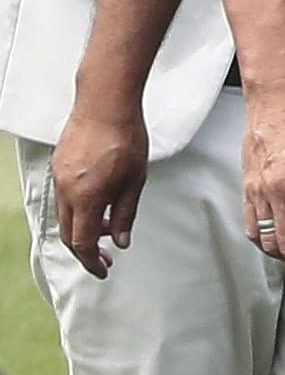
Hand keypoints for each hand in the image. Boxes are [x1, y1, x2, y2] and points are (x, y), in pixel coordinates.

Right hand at [48, 99, 147, 279]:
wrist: (105, 104)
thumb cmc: (126, 138)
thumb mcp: (135, 181)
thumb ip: (126, 214)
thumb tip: (121, 241)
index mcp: (87, 198)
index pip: (83, 242)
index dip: (92, 261)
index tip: (104, 270)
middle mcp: (66, 190)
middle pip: (70, 233)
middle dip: (87, 250)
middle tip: (106, 258)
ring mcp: (59, 178)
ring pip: (66, 216)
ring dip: (85, 228)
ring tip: (110, 228)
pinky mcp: (59, 166)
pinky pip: (65, 198)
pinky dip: (79, 210)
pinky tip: (99, 206)